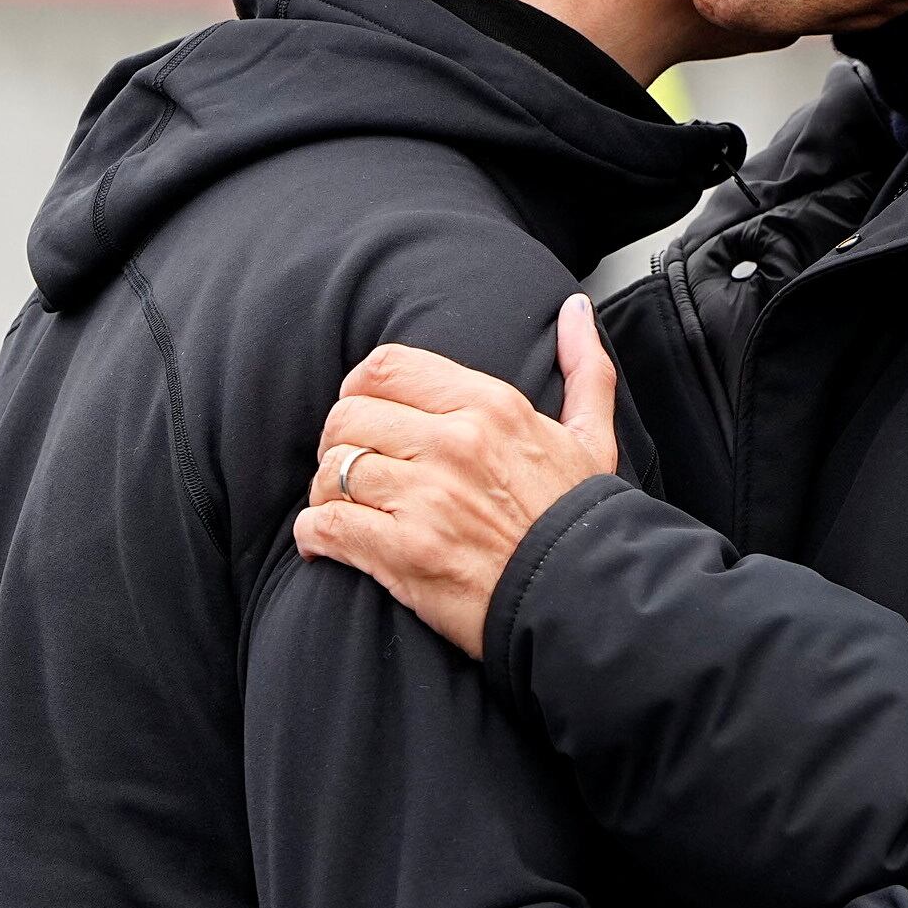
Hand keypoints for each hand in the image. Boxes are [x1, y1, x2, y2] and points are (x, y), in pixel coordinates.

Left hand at [293, 294, 620, 656]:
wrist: (586, 598)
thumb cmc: (581, 520)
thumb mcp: (592, 436)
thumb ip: (584, 367)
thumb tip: (574, 309)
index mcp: (491, 406)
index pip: (385, 368)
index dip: (361, 389)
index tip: (369, 414)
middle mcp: (454, 444)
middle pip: (347, 416)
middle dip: (340, 443)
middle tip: (354, 467)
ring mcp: (426, 499)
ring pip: (332, 471)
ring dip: (328, 492)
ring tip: (343, 507)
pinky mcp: (404, 553)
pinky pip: (325, 526)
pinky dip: (315, 536)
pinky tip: (329, 543)